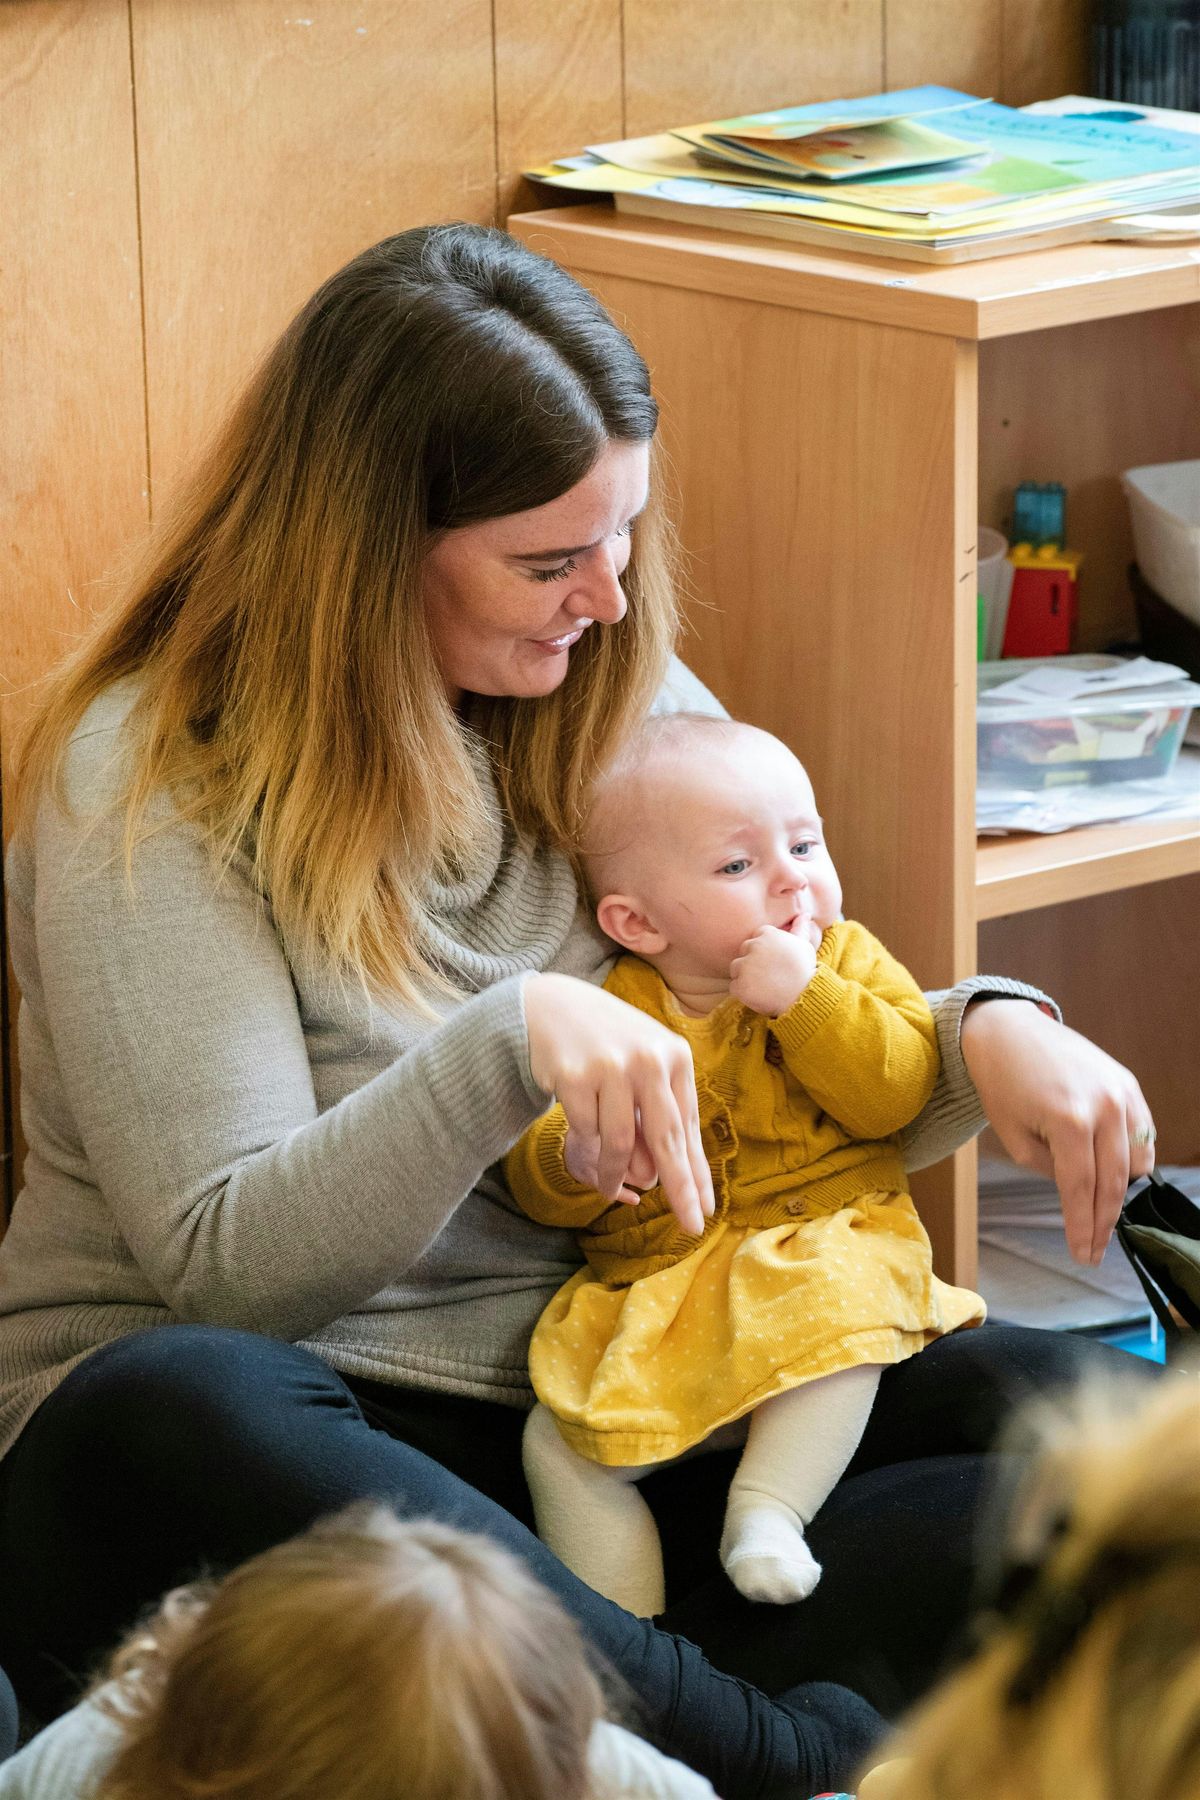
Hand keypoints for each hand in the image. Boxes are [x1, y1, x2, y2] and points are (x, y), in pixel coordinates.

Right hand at [525, 973, 713, 1235]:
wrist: (552, 1007)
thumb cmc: (608, 1044)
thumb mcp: (642, 1067)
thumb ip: (655, 1116)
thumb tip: (654, 1178)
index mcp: (675, 1055)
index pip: (688, 1127)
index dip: (696, 1172)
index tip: (703, 1209)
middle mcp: (648, 1058)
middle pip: (666, 1140)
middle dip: (679, 1189)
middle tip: (690, 1225)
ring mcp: (610, 1066)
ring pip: (620, 1144)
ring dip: (615, 1175)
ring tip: (609, 1187)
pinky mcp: (573, 1075)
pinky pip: (585, 1131)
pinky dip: (587, 1145)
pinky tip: (586, 1145)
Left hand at [729, 924, 816, 1014]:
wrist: (804, 996)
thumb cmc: (805, 971)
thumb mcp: (804, 946)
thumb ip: (800, 929)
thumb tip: (805, 915)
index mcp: (767, 934)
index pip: (755, 939)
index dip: (764, 952)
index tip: (774, 961)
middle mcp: (754, 946)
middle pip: (743, 953)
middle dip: (752, 963)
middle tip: (770, 975)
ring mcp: (746, 965)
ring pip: (736, 969)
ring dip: (746, 977)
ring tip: (765, 985)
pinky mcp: (740, 985)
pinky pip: (734, 987)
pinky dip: (744, 993)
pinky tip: (760, 994)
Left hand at [960, 1000, 1155, 1266]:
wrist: (1008, 1031)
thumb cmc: (1002, 1083)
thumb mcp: (1013, 1136)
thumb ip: (1049, 1169)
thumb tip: (1078, 1188)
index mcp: (1069, 1120)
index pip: (1082, 1188)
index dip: (1083, 1227)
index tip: (1083, 1255)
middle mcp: (1104, 1106)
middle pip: (1113, 1182)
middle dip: (1103, 1221)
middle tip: (1094, 1250)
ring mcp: (1121, 1092)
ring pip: (1136, 1161)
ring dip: (1119, 1189)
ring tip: (1096, 1207)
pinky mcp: (1128, 1083)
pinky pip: (1143, 1134)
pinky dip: (1132, 1157)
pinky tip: (1112, 1172)